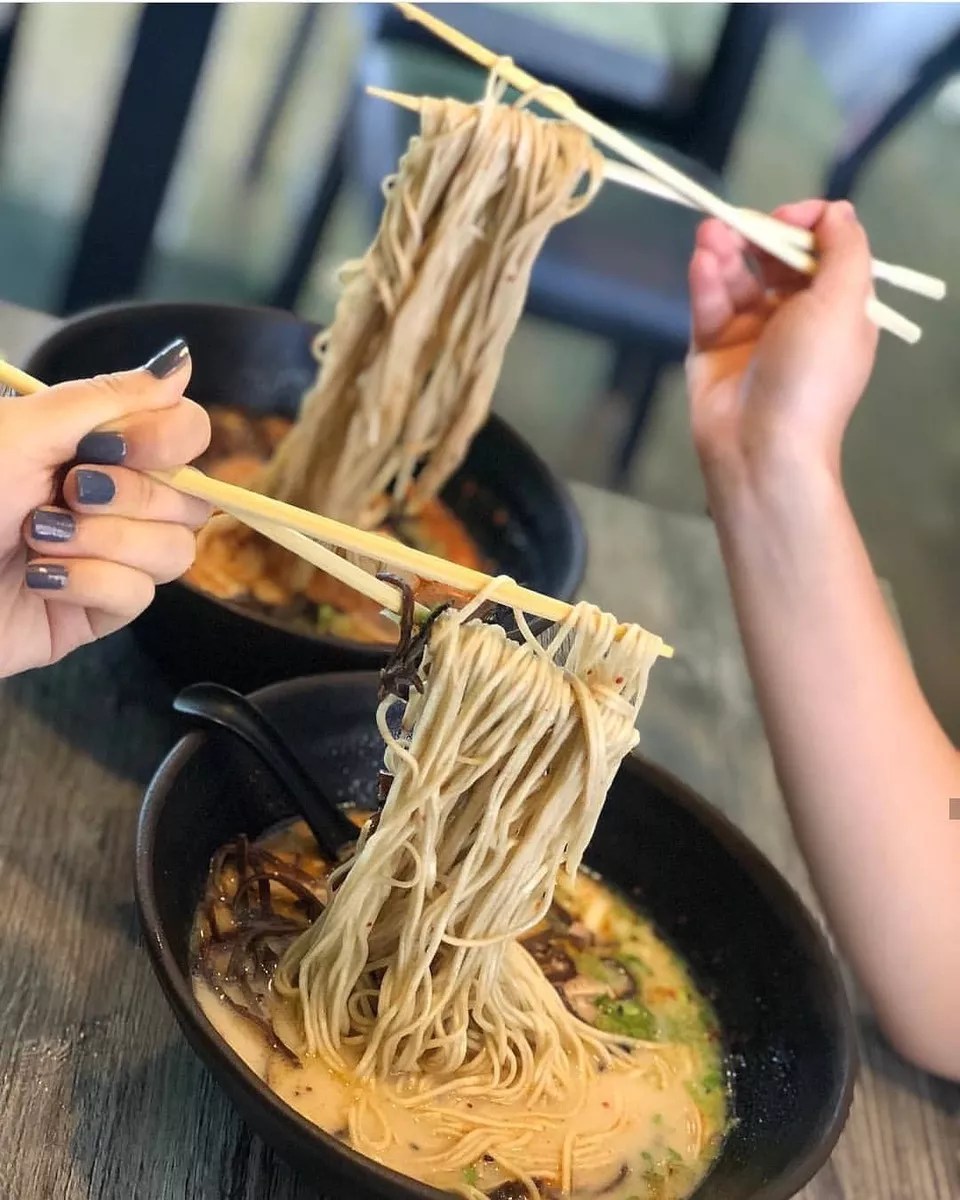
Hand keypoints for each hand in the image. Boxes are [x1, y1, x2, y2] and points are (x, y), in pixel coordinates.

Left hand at [0, 339, 211, 677]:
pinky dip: (88, 583)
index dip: (168, 439)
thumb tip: (182, 358)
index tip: (115, 445)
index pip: (184, 432)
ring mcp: (107, 557)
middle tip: (65, 493)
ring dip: (105, 542)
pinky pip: (138, 596)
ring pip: (174, 551)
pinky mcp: (96, 613)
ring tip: (39, 539)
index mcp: (92, 445)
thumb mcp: (23, 430)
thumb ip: (110, 396)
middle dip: (127, 496)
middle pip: (188, 498)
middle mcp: (110, 499)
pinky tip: (39, 578)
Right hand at [685, 199, 878, 485]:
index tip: (786, 220)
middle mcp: (796, 317)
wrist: (762, 447)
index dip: (806, 225)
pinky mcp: (712, 347)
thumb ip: (845, 249)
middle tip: (738, 223)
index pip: (823, 249)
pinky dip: (705, 280)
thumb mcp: (845, 304)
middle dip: (758, 234)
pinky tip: (701, 263)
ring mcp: (751, 333)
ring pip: (737, 277)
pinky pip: (709, 304)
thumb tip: (835, 210)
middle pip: (776, 258)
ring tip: (709, 235)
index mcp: (837, 308)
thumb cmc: (810, 376)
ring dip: (724, 251)